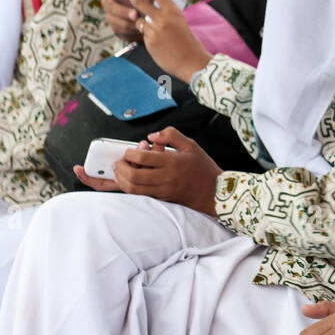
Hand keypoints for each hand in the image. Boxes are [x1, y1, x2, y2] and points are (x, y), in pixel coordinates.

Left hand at [72, 128, 221, 213]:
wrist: (216, 193)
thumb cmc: (203, 168)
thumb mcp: (191, 145)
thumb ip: (171, 135)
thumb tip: (151, 136)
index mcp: (173, 162)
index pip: (143, 157)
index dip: (130, 153)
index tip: (129, 150)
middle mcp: (166, 178)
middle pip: (133, 176)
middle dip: (120, 168)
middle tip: (118, 162)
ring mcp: (163, 191)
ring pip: (133, 189)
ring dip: (121, 180)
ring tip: (119, 172)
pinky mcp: (162, 199)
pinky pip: (140, 196)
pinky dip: (129, 188)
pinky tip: (127, 181)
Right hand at [94, 0, 142, 41]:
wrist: (151, 22)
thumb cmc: (145, 2)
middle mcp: (108, 2)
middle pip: (109, 4)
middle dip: (123, 9)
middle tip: (135, 13)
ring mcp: (111, 16)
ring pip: (114, 19)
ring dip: (127, 21)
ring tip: (139, 21)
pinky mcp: (116, 30)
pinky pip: (121, 30)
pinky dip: (131, 29)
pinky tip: (140, 28)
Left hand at [119, 0, 210, 82]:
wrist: (192, 62)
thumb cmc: (187, 40)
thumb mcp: (179, 20)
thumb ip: (165, 11)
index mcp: (173, 10)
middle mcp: (162, 18)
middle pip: (138, 0)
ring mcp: (155, 31)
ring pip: (139, 20)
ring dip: (143, 23)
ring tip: (159, 32)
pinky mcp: (150, 43)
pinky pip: (143, 35)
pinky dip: (149, 37)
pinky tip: (160, 43)